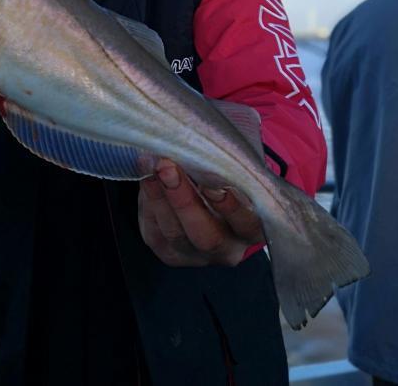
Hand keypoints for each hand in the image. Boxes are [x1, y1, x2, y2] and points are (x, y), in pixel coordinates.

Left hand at [138, 160, 263, 266]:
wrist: (203, 195)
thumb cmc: (224, 177)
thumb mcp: (232, 170)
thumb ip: (222, 163)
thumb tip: (199, 142)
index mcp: (251, 228)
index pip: (247, 223)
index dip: (231, 206)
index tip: (212, 182)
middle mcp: (226, 248)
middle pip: (207, 236)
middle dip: (183, 200)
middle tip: (167, 167)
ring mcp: (196, 255)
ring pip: (176, 235)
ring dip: (160, 198)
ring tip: (150, 166)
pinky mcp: (170, 253)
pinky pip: (156, 234)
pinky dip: (149, 203)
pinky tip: (146, 178)